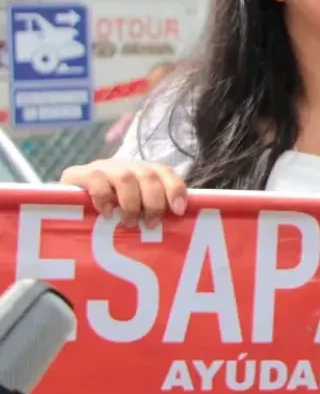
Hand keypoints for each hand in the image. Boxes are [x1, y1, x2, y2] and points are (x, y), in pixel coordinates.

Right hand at [61, 159, 187, 227]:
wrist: (65, 203)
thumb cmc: (109, 212)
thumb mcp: (133, 209)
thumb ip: (151, 211)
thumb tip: (177, 228)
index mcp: (143, 172)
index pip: (165, 172)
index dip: (175, 189)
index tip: (179, 211)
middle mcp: (126, 166)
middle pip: (148, 175)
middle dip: (154, 201)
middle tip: (151, 224)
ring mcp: (104, 168)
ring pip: (125, 177)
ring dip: (131, 202)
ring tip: (130, 223)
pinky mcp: (80, 174)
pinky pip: (96, 180)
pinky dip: (104, 197)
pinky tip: (106, 213)